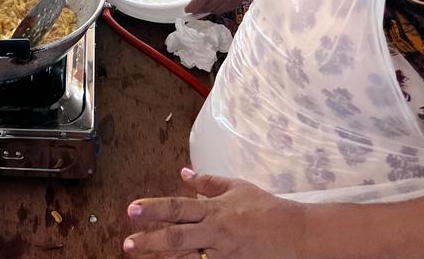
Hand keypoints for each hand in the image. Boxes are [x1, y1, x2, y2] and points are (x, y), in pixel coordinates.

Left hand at [124, 168, 304, 257]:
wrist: (295, 234)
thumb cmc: (265, 208)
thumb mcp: (236, 186)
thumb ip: (207, 182)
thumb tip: (183, 173)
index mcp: (214, 209)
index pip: (177, 207)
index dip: (153, 209)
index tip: (132, 210)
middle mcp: (215, 232)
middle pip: (177, 238)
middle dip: (150, 241)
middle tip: (128, 243)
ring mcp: (223, 254)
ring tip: (140, 258)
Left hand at [185, 0, 253, 14]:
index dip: (192, 6)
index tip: (187, 9)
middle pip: (206, 7)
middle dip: (198, 10)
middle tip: (193, 9)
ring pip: (215, 10)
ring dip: (207, 10)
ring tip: (203, 8)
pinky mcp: (238, 1)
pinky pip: (225, 9)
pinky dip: (218, 10)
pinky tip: (215, 6)